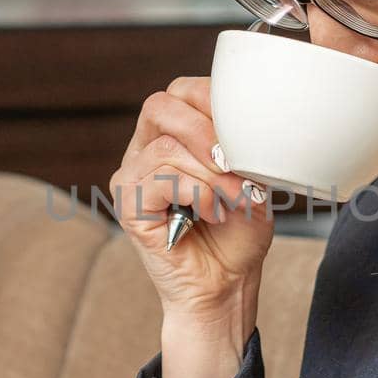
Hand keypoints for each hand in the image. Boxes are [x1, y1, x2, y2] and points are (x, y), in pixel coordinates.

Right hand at [111, 77, 274, 320]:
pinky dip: (196, 193)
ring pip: (166, 148)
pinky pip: (160, 180)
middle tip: (234, 162)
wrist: (228, 285)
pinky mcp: (128, 207)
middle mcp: (143, 151)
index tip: (246, 130)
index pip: (180, 92)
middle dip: (206, 129)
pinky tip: (212, 212)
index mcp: (170, 136)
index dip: (213, 101)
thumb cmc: (238, 233)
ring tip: (232, 198)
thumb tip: (241, 123)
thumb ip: (238, 144)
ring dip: (210, 173)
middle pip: (160, 106)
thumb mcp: (249, 176)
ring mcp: (131, 178)